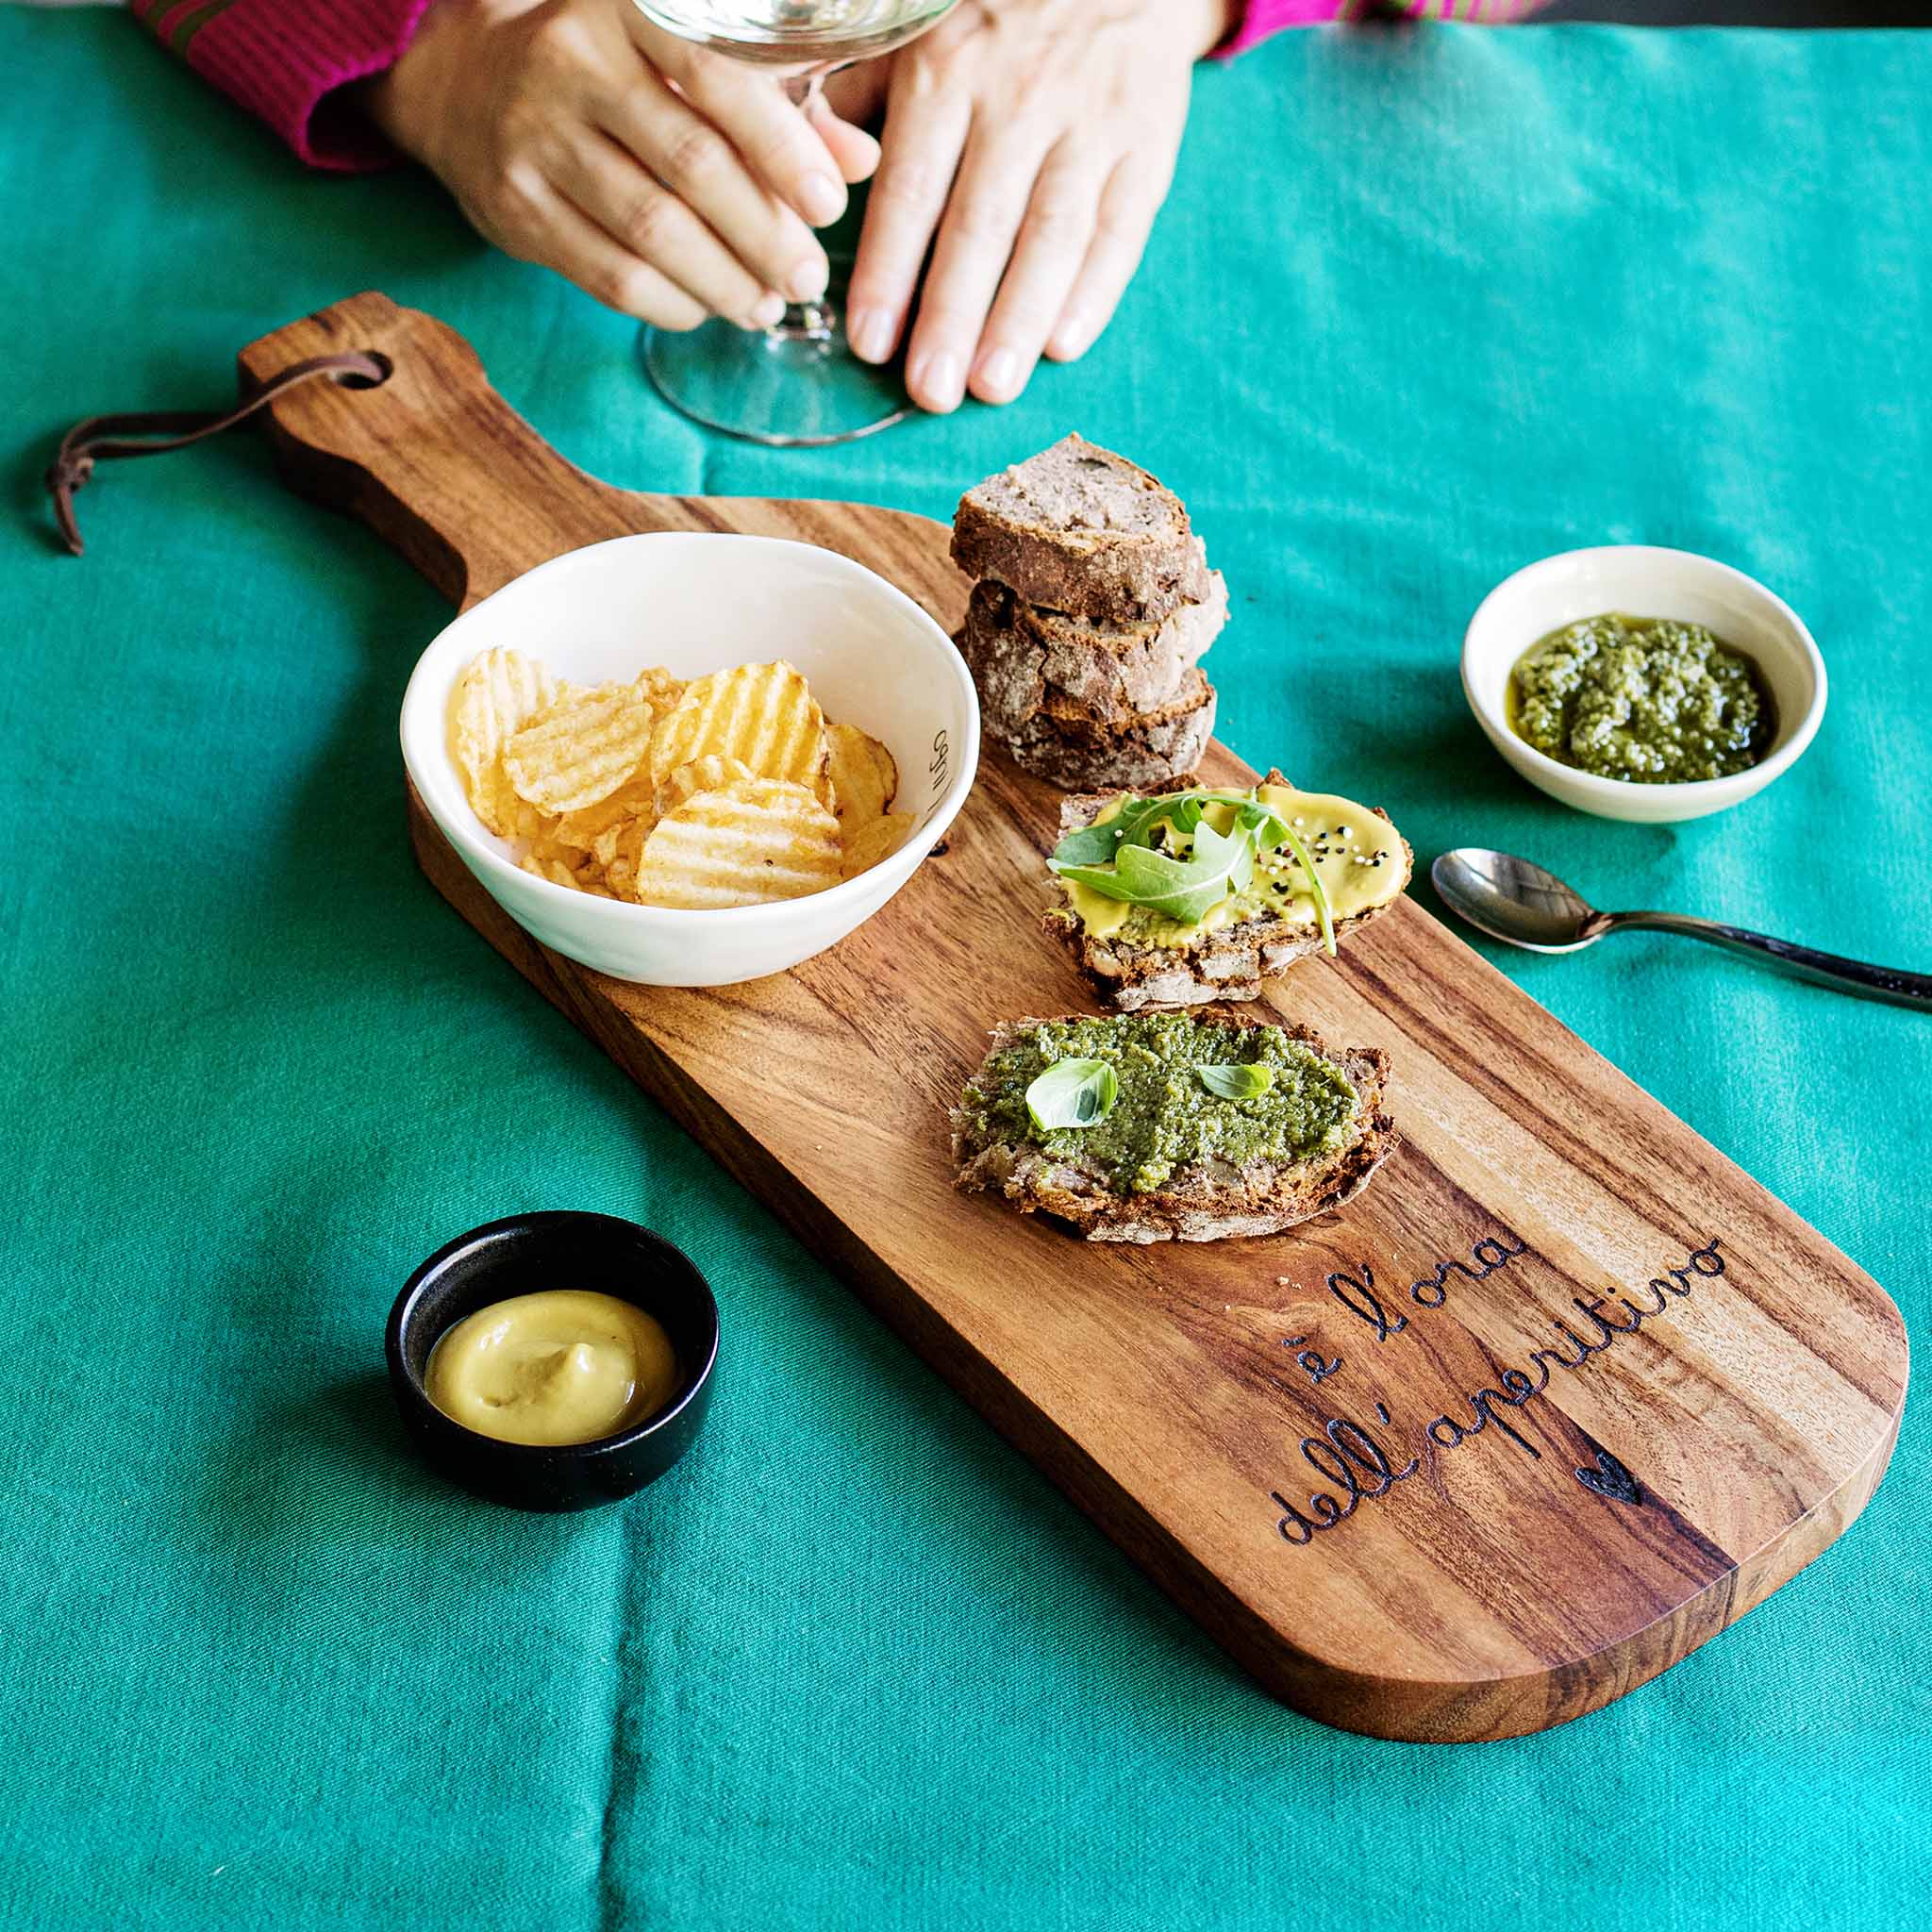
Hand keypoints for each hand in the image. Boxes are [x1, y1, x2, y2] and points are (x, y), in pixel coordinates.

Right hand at [364, 0, 881, 329]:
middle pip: (691, 167)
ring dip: (725, 283)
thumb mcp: (686, 57)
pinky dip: (674, 303)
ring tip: (768, 306)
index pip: (718, 78)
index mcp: (626, 5)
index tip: (828, 207)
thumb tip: (860, 160)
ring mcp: (535, 138)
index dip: (782, 151)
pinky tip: (709, 307)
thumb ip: (777, 102)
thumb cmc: (610, 69)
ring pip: (653, 233)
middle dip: (764, 236)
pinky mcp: (517, 209)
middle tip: (808, 279)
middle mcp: (573, 62)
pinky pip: (613, 276)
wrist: (467, 81)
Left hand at [844, 0, 1234, 411]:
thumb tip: (812, 184)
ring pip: (1052, 236)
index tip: (870, 342)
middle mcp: (1019, 102)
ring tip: (993, 386)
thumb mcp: (911, 35)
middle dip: (952, 317)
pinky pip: (1120, 228)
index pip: (912, 191)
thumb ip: (853, 105)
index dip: (890, 272)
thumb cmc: (991, 19)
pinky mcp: (1146, 146)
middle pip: (980, 227)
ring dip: (1020, 319)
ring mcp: (1088, 127)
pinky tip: (1065, 344)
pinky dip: (1095, 290)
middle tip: (931, 392)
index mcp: (947, 74)